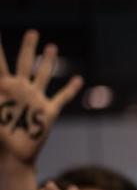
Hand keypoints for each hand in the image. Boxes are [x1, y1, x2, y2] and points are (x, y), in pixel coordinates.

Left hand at [0, 30, 82, 165]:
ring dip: (48, 61)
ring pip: (43, 75)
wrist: (12, 157)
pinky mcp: (48, 113)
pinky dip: (70, 89)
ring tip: (52, 46)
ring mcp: (35, 100)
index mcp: (2, 89)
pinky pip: (62, 98)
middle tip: (32, 32)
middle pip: (25, 63)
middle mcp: (20, 91)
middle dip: (29, 47)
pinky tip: (78, 80)